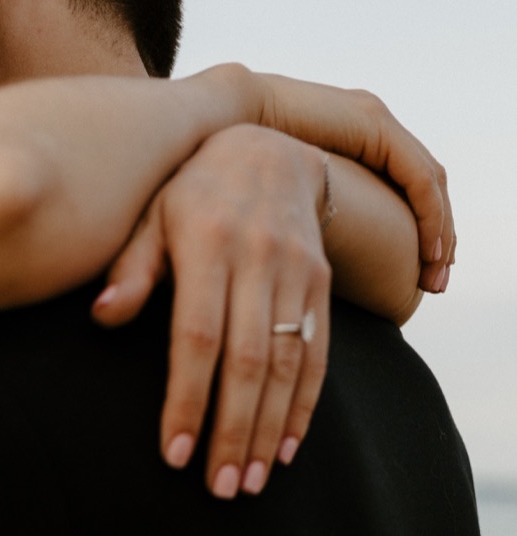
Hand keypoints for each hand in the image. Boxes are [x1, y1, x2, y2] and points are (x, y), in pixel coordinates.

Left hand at [94, 124, 330, 499]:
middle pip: (247, 361)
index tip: (177, 454)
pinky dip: (302, 406)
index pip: (198, 337)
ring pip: (285, 365)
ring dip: (267, 430)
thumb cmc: (190, 193)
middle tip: (219, 489)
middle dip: (233, 431)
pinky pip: (317, 354)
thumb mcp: (150, 215)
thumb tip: (103, 316)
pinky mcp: (322, 284)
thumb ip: (131, 267)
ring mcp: (296, 271)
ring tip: (248, 483)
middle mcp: (258, 257)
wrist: (268, 148)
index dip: (189, 399)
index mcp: (207, 243)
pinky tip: (285, 450)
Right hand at [253, 73, 453, 294]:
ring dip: (440, 233)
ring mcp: (377, 123)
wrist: (228, 119)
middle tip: (437, 283)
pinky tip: (428, 250)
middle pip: (426, 188)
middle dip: (438, 239)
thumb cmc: (239, 169)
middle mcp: (375, 128)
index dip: (421, 234)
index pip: (407, 190)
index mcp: (357, 143)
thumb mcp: (286, 204)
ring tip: (435, 275)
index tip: (420, 278)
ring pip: (430, 184)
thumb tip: (306, 273)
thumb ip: (306, 228)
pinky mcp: (375, 126)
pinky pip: (419, 178)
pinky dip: (431, 216)